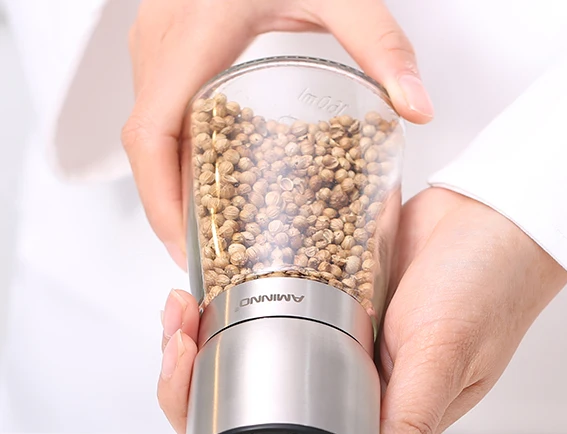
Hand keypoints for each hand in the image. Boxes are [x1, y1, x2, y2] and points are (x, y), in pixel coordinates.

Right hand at [122, 0, 432, 267]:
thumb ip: (383, 48)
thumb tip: (417, 109)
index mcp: (190, 40)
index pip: (150, 139)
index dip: (160, 203)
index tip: (185, 247)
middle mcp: (161, 45)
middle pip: (148, 149)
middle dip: (170, 211)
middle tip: (208, 258)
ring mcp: (159, 44)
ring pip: (151, 133)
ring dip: (172, 187)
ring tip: (212, 233)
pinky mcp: (170, 46)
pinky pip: (162, 112)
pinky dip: (180, 156)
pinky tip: (214, 181)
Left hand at [155, 189, 566, 433]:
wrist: (499, 214)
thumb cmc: (492, 289)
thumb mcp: (446, 358)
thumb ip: (412, 426)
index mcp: (374, 415)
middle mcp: (350, 382)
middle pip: (251, 402)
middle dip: (197, 383)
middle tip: (180, 346)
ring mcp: (335, 337)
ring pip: (251, 351)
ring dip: (204, 337)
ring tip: (182, 309)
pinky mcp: (330, 292)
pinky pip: (269, 302)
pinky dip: (231, 296)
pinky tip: (204, 285)